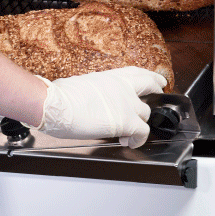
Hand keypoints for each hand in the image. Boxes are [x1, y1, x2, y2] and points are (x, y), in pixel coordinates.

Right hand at [34, 66, 167, 147]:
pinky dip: (138, 139)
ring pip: (146, 113)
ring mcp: (127, 104)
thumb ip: (96, 90)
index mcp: (111, 77)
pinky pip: (142, 132)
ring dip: (140, 123)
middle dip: (157, 90)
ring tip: (130, 133)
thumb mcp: (82, 84)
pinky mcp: (126, 121)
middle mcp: (123, 87)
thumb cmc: (60, 95)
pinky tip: (129, 142)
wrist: (55, 104)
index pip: (136, 72)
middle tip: (159, 94)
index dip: (149, 76)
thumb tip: (93, 98)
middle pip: (150, 86)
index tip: (155, 80)